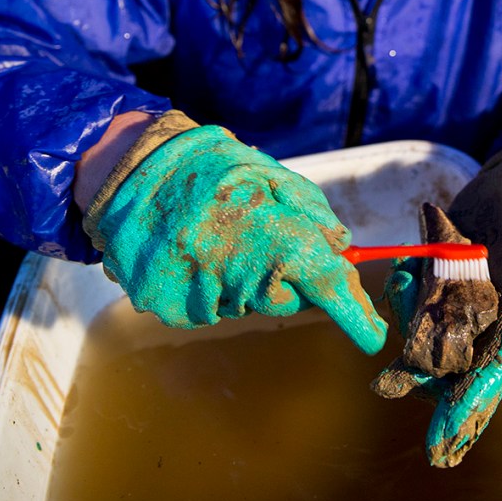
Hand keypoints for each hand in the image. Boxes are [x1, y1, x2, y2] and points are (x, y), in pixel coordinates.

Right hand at [83, 114, 386, 352]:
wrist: (129, 172)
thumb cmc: (208, 166)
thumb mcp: (267, 172)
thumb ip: (310, 210)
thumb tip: (340, 249)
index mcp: (259, 227)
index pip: (319, 279)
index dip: (351, 310)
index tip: (372, 334)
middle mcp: (227, 266)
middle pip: (285, 298)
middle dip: (289, 277)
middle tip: (264, 239)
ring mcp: (193, 291)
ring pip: (247, 304)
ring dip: (246, 277)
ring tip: (219, 235)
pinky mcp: (168, 308)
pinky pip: (211, 308)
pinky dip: (213, 285)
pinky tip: (196, 254)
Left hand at [374, 135, 501, 466]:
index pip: (495, 368)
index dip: (470, 404)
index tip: (441, 443)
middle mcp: (490, 309)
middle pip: (452, 360)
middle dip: (421, 381)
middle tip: (385, 387)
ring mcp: (463, 289)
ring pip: (427, 328)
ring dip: (408, 325)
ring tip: (399, 289)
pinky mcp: (443, 265)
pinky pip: (417, 291)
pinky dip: (405, 290)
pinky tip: (400, 271)